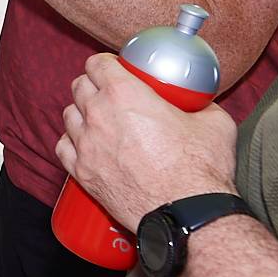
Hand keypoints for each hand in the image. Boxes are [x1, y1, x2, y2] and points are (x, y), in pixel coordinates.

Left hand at [55, 54, 238, 231]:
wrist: (185, 213)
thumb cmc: (200, 169)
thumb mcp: (214, 122)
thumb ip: (201, 104)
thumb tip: (201, 102)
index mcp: (124, 93)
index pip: (97, 64)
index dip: (105, 63)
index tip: (115, 69)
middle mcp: (98, 115)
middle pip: (79, 86)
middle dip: (92, 84)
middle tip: (109, 92)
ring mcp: (86, 146)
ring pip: (68, 115)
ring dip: (81, 112)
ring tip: (97, 118)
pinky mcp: (83, 174)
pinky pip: (63, 148)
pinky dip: (71, 142)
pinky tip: (85, 144)